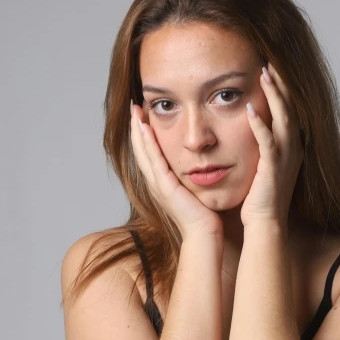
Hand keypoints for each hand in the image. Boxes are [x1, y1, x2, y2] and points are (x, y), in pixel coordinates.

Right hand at [130, 102, 222, 240]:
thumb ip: (195, 175)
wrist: (204, 234)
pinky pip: (153, 160)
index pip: (149, 153)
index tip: (144, 114)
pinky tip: (144, 126)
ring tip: (135, 110)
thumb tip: (202, 161)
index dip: (144, 134)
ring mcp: (157, 185)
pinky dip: (147, 142)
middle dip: (136, 127)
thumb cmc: (205, 215)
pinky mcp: (164, 186)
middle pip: (140, 150)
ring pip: (143, 152)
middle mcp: (155, 183)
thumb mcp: (196, 189)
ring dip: (137, 130)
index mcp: (162, 183)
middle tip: (134, 106)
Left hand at [240, 63, 303, 229]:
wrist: (266, 223)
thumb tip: (252, 127)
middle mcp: (293, 149)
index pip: (289, 111)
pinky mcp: (273, 168)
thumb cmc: (260, 197)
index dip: (282, 90)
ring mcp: (285, 158)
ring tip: (264, 75)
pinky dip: (259, 124)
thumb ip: (262, 145)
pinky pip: (268, 141)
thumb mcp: (264, 165)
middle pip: (290, 108)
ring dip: (273, 96)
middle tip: (269, 61)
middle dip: (280, 84)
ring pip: (283, 119)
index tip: (271, 69)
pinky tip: (250, 109)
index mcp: (291, 147)